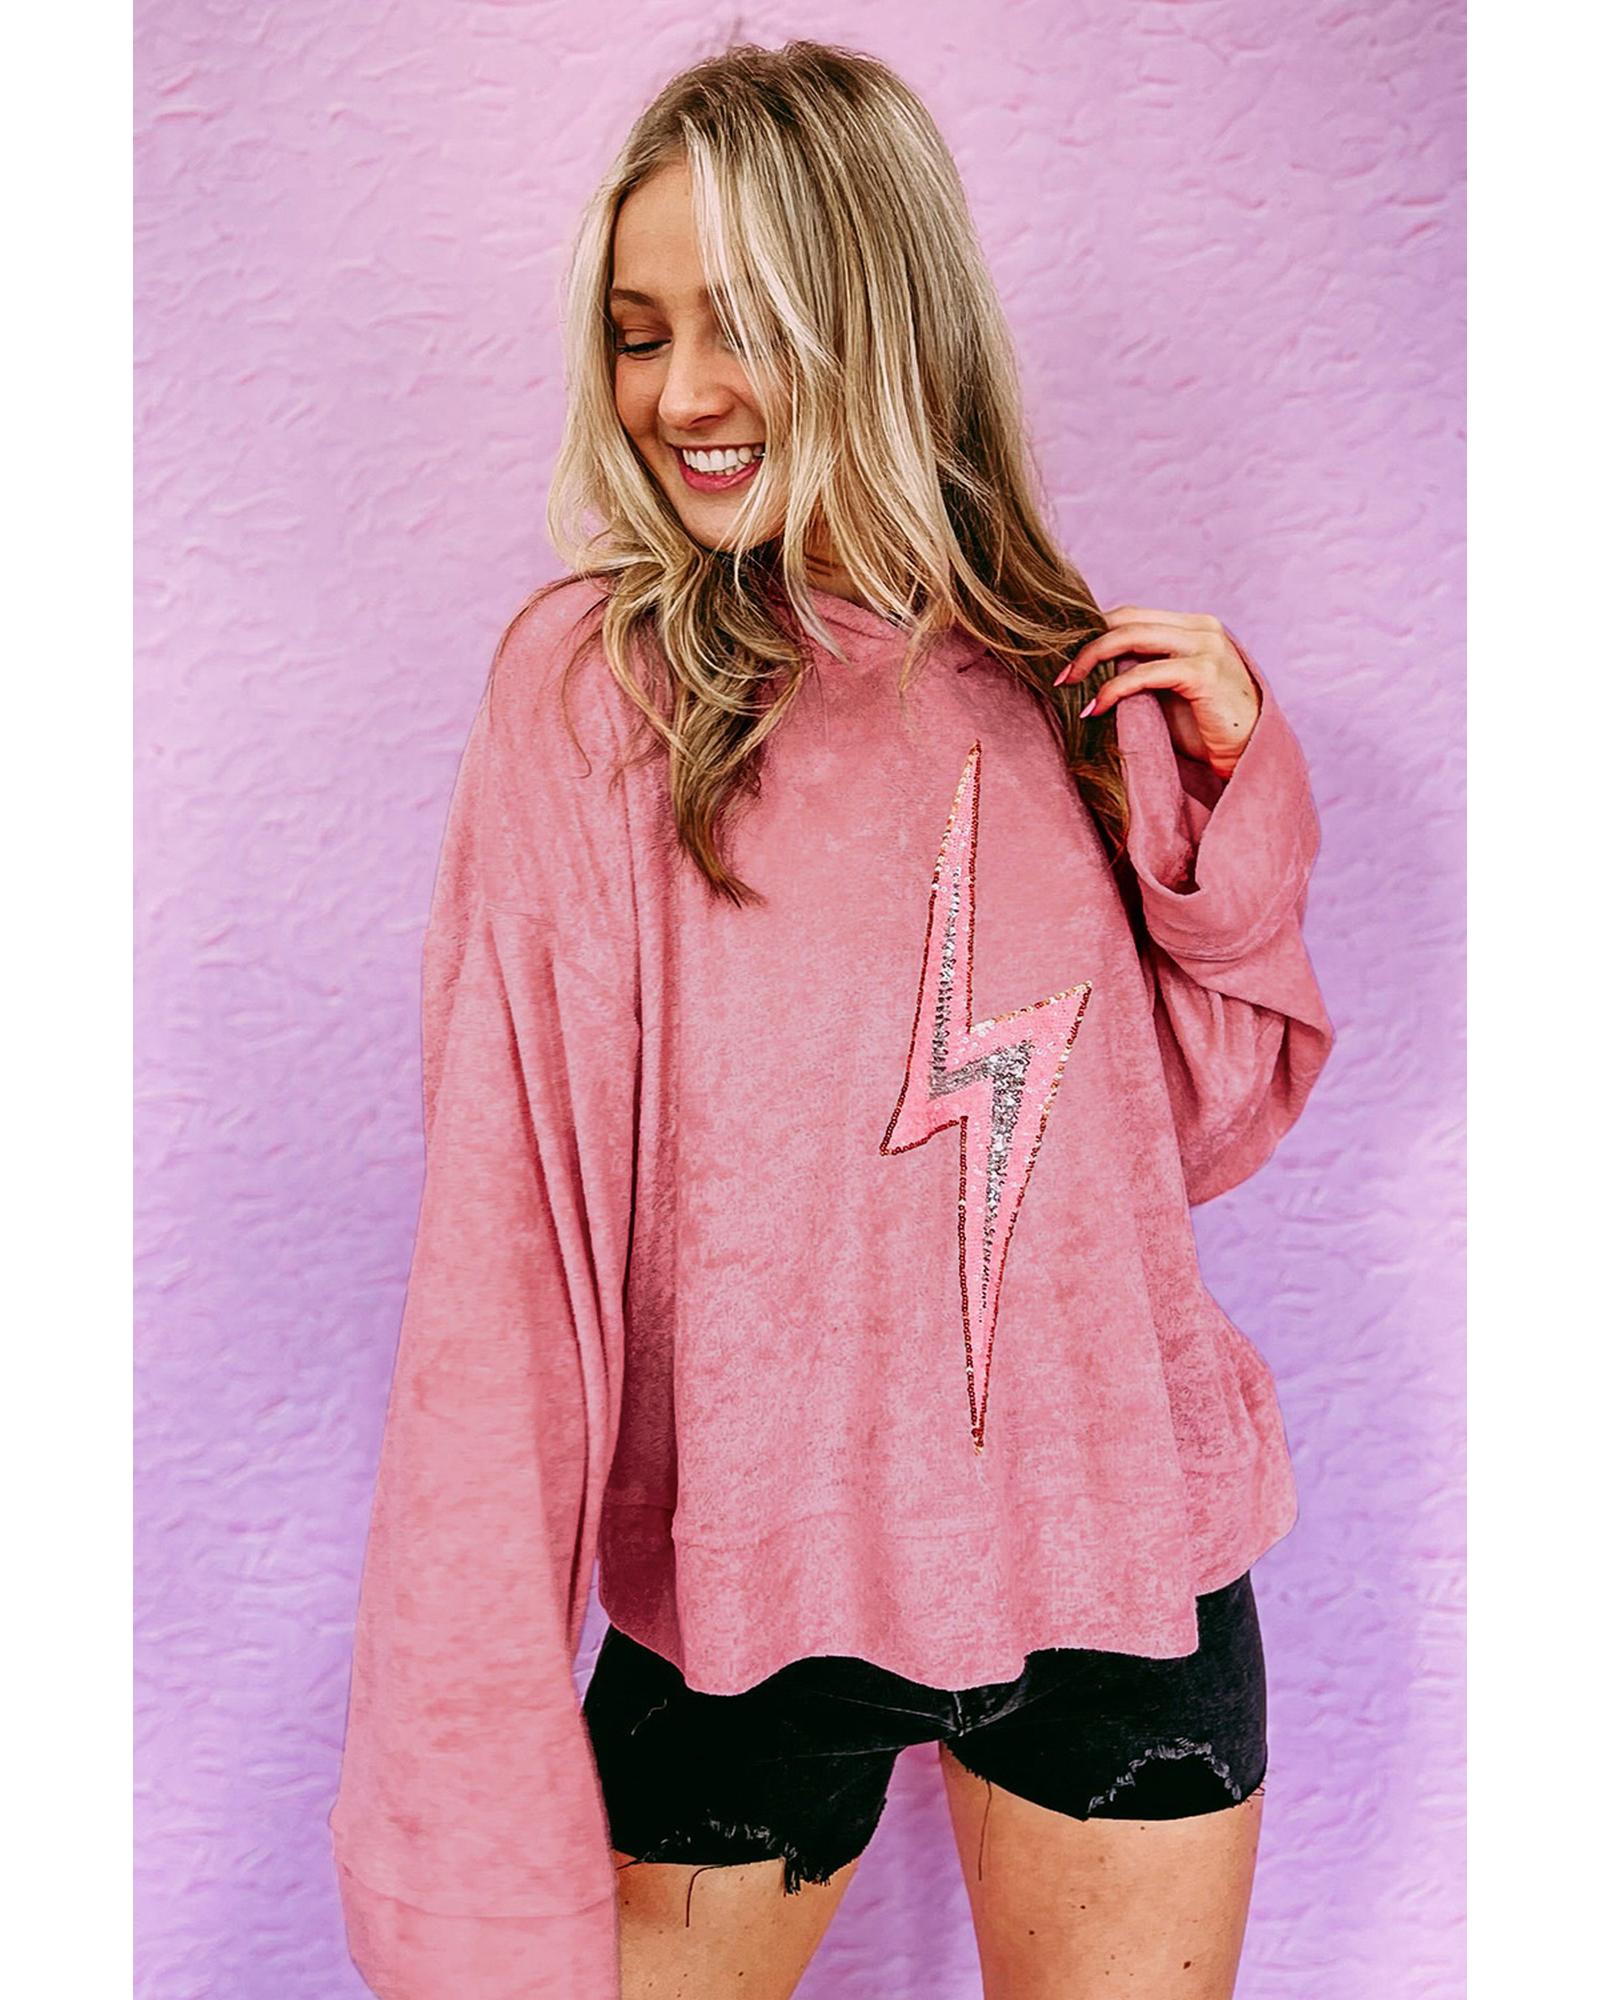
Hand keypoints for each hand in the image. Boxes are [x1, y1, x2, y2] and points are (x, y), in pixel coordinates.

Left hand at [1054, 606, 1261, 778]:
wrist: (1247, 755)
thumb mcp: (1166, 691)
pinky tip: (1096, 708)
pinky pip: (1144, 673)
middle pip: (1126, 618)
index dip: (1094, 632)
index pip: (1131, 615)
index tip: (1065, 659)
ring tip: (1068, 685)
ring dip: (1091, 660)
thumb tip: (1089, 666)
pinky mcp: (1203, 673)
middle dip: (1086, 643)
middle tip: (1060, 674)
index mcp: (1192, 626)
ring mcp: (1205, 646)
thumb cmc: (1205, 729)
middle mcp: (1201, 628)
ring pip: (1130, 637)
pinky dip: (1113, 688)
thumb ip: (1140, 669)